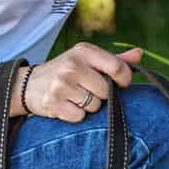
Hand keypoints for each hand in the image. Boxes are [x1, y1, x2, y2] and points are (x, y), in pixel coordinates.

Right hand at [19, 44, 141, 121]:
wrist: (28, 85)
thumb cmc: (66, 71)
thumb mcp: (88, 59)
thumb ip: (115, 59)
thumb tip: (139, 54)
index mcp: (84, 51)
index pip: (117, 67)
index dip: (124, 80)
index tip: (121, 84)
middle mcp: (72, 65)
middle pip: (106, 91)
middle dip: (101, 95)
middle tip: (87, 90)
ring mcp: (61, 84)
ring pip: (94, 106)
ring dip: (88, 106)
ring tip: (75, 97)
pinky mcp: (53, 102)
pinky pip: (79, 117)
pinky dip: (76, 115)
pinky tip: (66, 105)